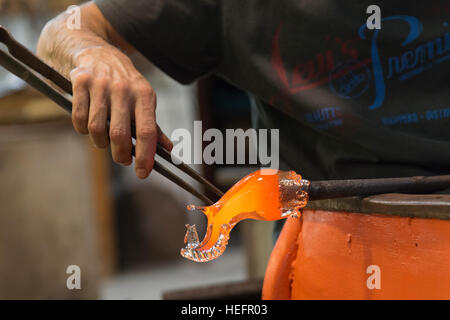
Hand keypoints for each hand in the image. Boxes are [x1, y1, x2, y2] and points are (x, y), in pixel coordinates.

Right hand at [69, 45, 172, 178]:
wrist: (96, 51)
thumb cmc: (125, 83)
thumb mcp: (143, 99)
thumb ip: (153, 126)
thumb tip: (169, 150)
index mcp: (144, 95)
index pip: (147, 132)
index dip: (146, 156)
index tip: (143, 173)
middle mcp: (124, 89)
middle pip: (121, 134)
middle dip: (121, 155)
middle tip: (123, 160)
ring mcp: (101, 84)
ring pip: (97, 129)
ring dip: (100, 143)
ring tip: (104, 141)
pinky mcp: (80, 82)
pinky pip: (80, 118)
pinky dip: (83, 129)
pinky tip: (89, 126)